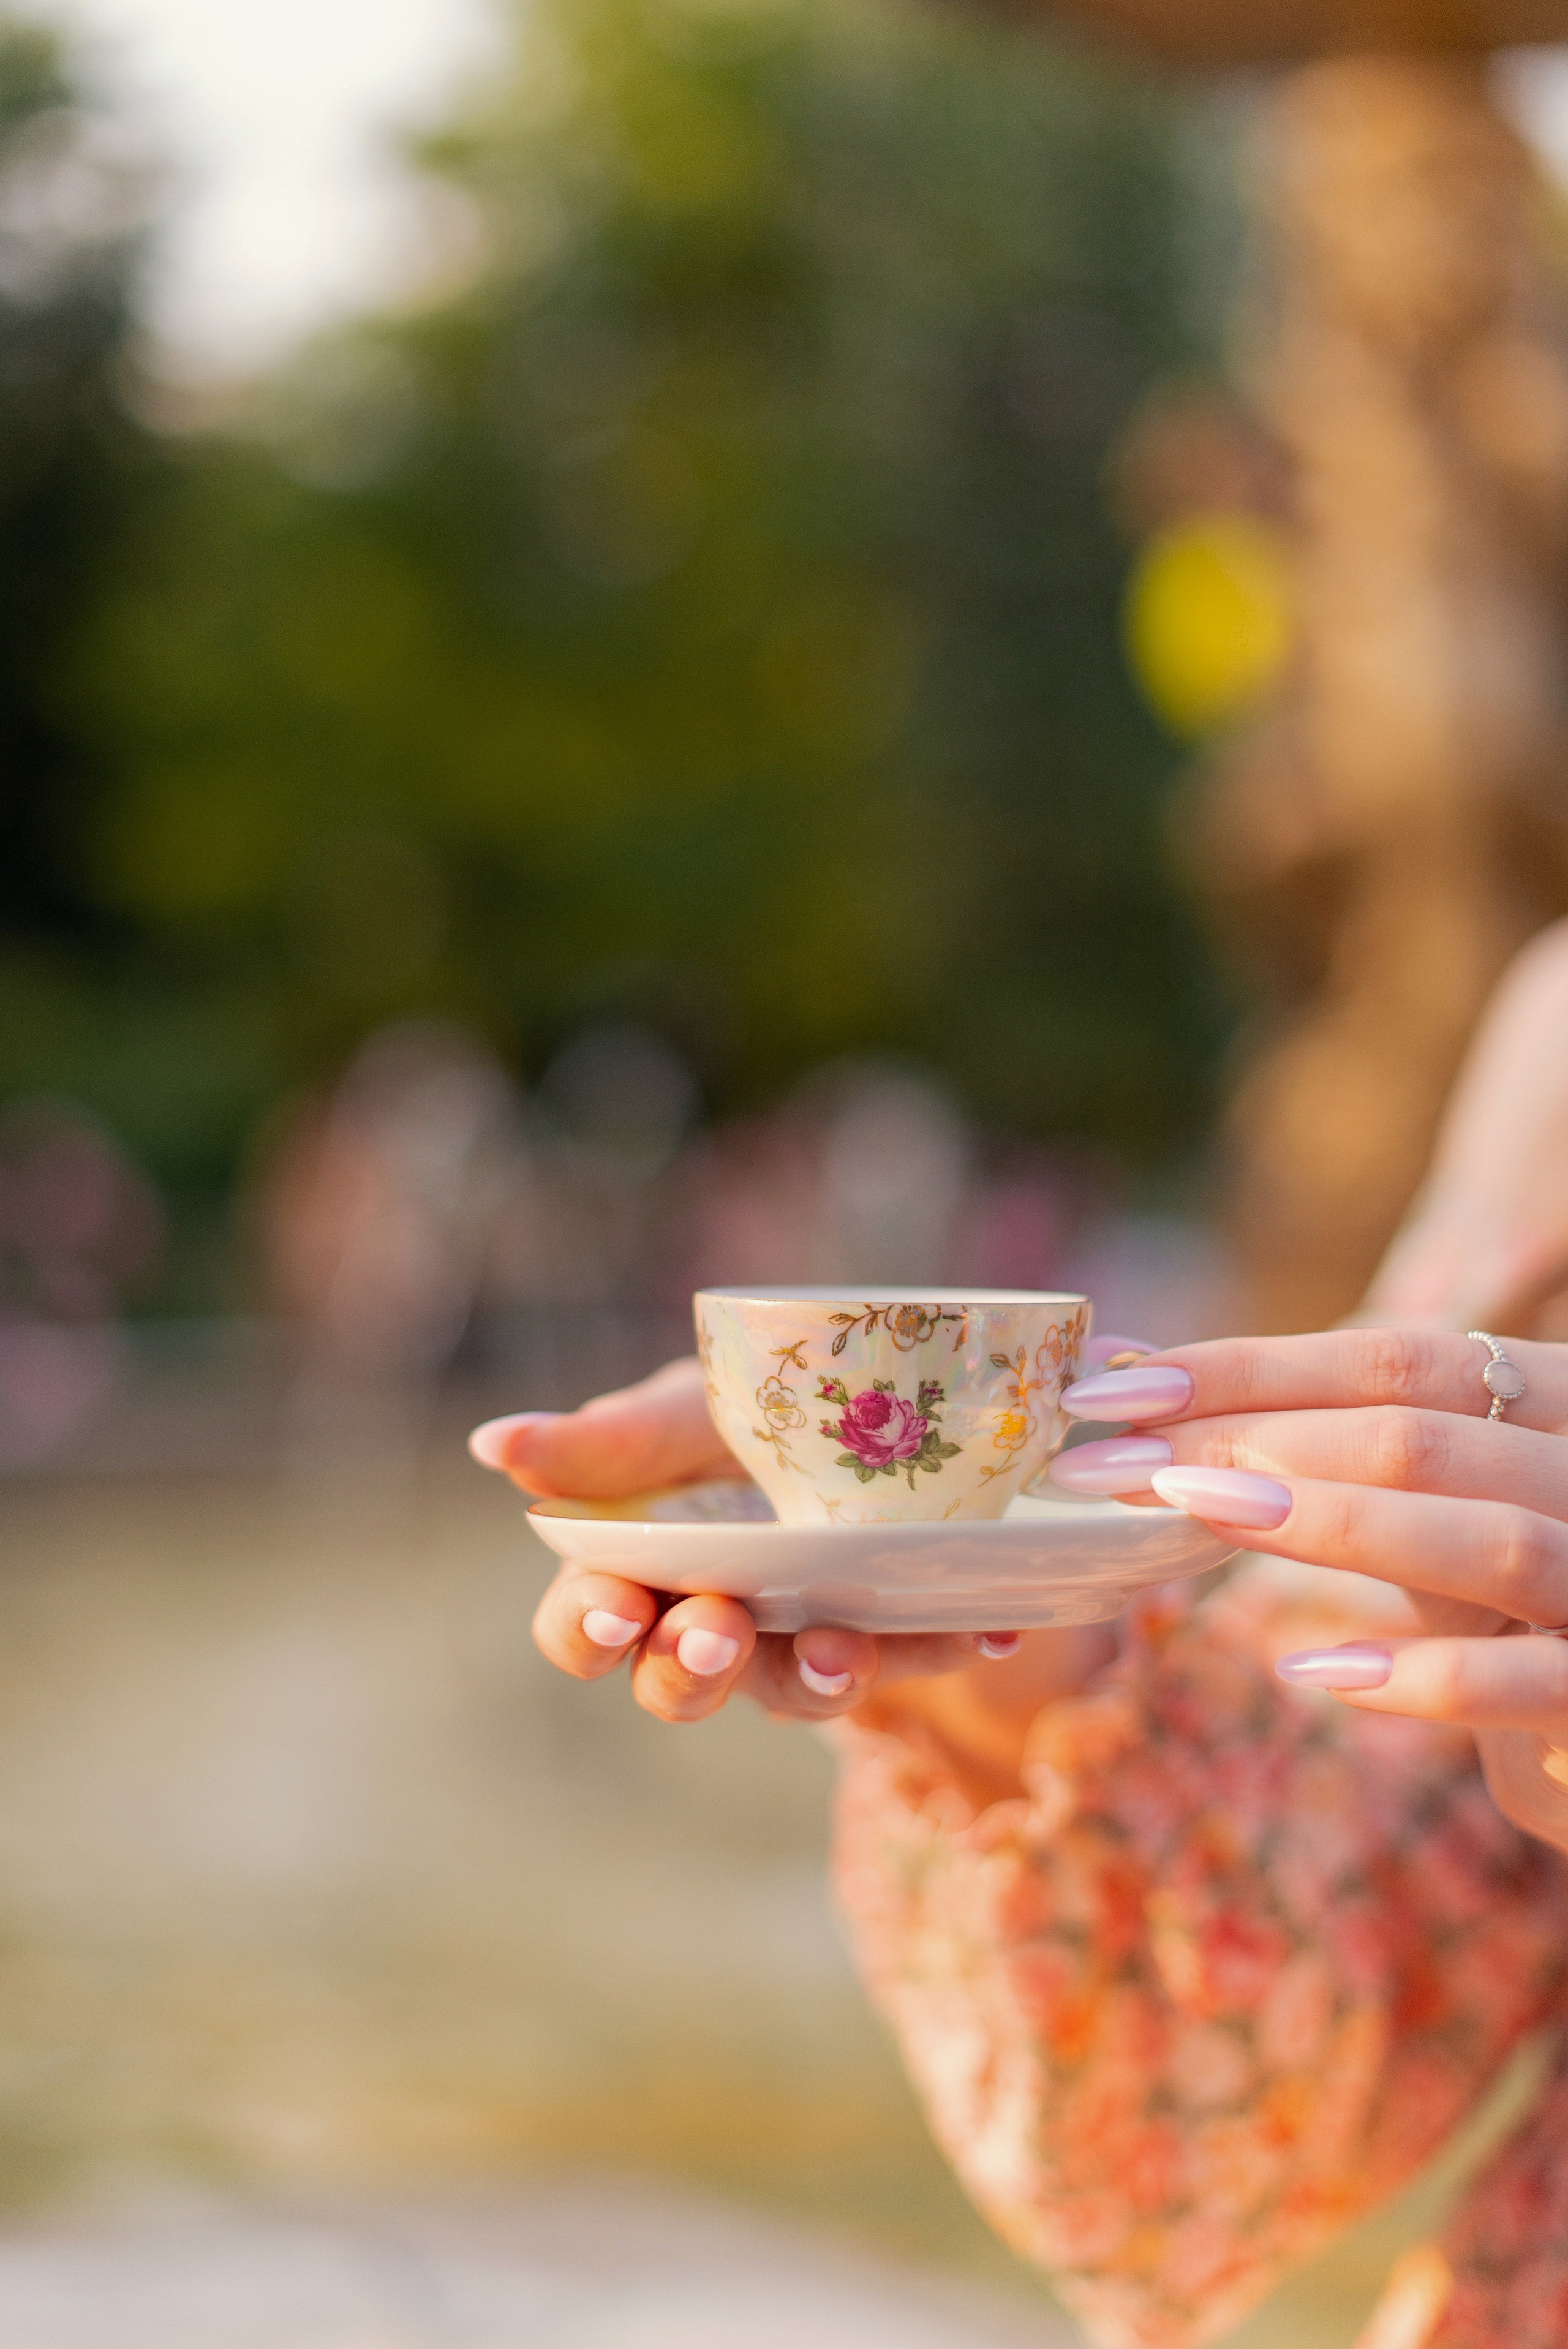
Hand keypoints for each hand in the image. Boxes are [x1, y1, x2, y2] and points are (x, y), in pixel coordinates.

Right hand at [470, 1357, 1114, 1793]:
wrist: (868, 1403)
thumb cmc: (738, 1412)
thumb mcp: (681, 1411)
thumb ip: (606, 1438)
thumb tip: (493, 1444)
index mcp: (631, 1571)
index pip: (582, 1628)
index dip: (588, 1629)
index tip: (618, 1605)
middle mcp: (703, 1626)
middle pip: (674, 1684)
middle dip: (692, 1668)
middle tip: (721, 1629)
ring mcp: (791, 1643)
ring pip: (787, 1693)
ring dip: (816, 1678)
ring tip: (848, 1647)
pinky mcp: (882, 1642)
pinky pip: (905, 1662)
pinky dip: (937, 1645)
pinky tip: (980, 1628)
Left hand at [1052, 1328, 1567, 1837]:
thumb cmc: (1517, 1614)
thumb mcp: (1439, 1515)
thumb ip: (1332, 1454)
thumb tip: (1148, 1386)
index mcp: (1554, 1405)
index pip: (1396, 1358)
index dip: (1252, 1366)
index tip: (1120, 1387)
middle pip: (1422, 1435)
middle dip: (1253, 1438)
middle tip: (1114, 1459)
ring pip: (1486, 1537)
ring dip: (1330, 1525)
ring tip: (1199, 1515)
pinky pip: (1526, 1680)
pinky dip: (1419, 1673)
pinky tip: (1316, 1670)